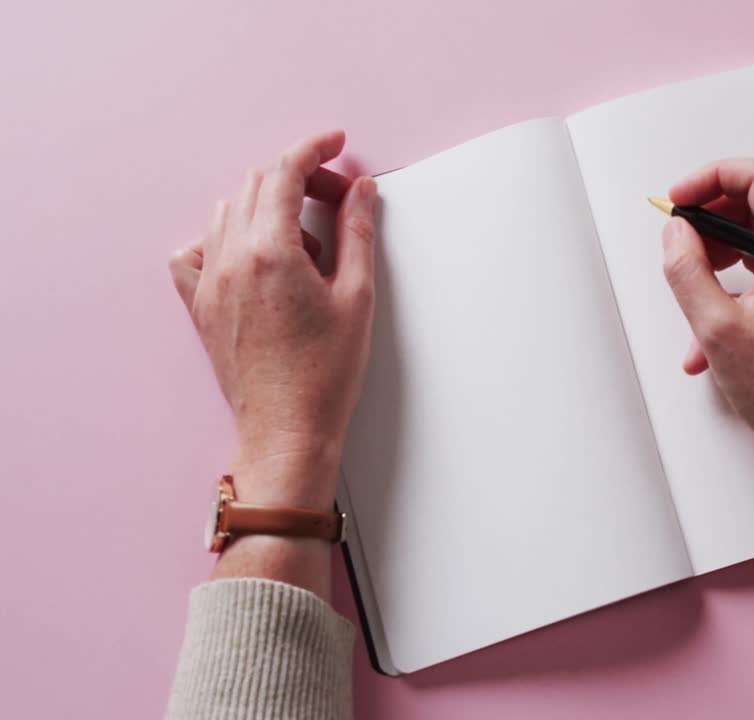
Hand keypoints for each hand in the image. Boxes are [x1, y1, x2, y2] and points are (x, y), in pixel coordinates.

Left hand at [169, 130, 377, 508]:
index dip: (313, 148)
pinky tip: (254, 256)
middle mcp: (230, 260)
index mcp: (270, 252)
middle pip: (256, 185)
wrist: (287, 429)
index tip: (336, 142)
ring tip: (308, 240)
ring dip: (268, 206)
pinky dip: (224, 238)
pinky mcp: (200, 305)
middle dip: (298, 178)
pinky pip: (195, 250)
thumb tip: (360, 191)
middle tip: (337, 198)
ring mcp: (209, 282)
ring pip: (228, 211)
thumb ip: (357, 233)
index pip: (284, 172)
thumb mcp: (357, 297)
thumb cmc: (325, 374)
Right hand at [662, 159, 753, 463]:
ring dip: (714, 258)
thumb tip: (675, 232)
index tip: (679, 201)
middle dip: (709, 219)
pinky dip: (728, 291)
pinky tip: (703, 335)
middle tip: (677, 240)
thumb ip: (687, 271)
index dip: (712, 179)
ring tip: (688, 288)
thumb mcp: (716, 329)